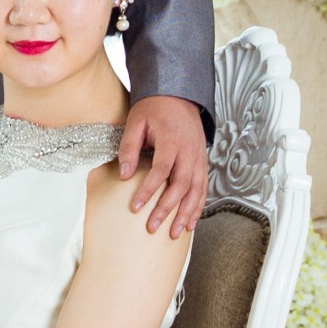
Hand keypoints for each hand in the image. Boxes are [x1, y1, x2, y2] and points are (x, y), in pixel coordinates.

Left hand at [119, 94, 208, 237]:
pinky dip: (198, 206)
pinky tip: (191, 222)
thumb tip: (123, 174)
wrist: (178, 94)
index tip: (135, 207)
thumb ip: (129, 147)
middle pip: (181, 185)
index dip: (148, 191)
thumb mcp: (136, 122)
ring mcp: (199, 157)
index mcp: (172, 140)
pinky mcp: (202, 162)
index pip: (161, 170)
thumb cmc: (154, 108)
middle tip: (152, 226)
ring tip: (175, 233)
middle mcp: (190, 151)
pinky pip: (203, 188)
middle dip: (166, 209)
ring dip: (186, 213)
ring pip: (196, 190)